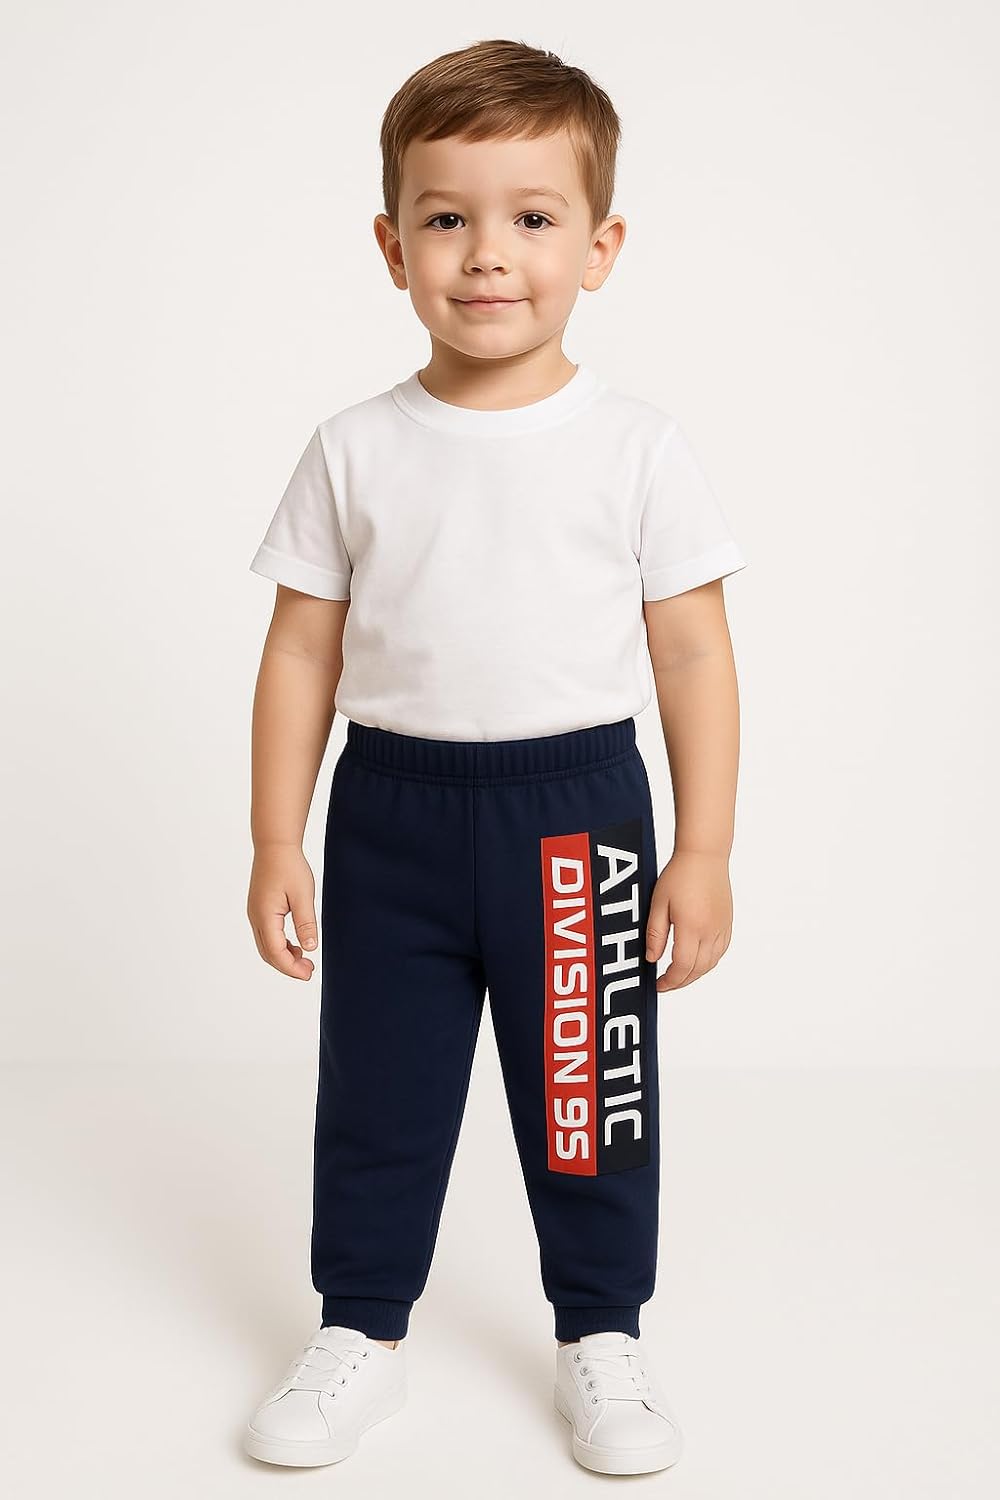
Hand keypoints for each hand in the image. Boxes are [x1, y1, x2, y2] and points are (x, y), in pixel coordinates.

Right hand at [247, 842, 318, 979]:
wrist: (275, 845)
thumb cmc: (289, 866)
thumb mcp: (303, 895)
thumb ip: (306, 923)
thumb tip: (310, 948)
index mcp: (265, 916)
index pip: (276, 952)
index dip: (291, 967)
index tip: (308, 973)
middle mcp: (255, 918)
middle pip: (268, 953)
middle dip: (287, 966)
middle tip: (309, 971)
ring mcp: (255, 914)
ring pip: (266, 946)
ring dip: (283, 957)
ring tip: (304, 960)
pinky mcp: (259, 909)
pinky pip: (267, 935)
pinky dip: (280, 946)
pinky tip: (296, 946)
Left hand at [645, 850, 732, 990]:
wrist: (704, 855)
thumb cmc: (679, 874)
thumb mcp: (658, 903)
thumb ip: (655, 934)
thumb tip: (652, 959)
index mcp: (691, 926)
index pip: (682, 967)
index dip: (670, 981)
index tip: (659, 985)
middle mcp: (710, 930)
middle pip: (698, 970)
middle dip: (681, 982)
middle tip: (666, 984)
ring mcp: (722, 928)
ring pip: (711, 964)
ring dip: (695, 974)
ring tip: (679, 975)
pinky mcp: (727, 923)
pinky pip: (720, 951)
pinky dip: (708, 962)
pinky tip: (697, 961)